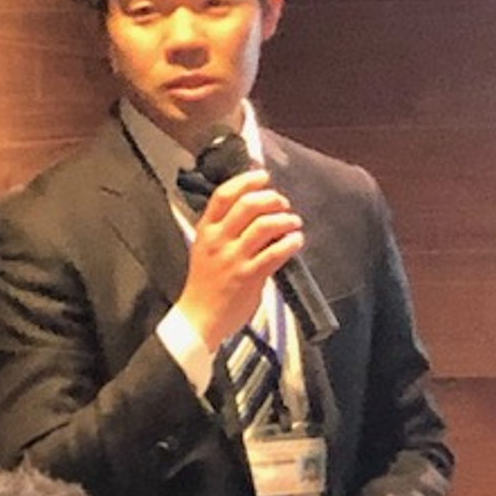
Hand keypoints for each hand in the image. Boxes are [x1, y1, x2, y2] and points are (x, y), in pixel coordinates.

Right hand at [175, 168, 303, 350]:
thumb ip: (225, 229)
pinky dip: (290, 243)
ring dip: (285, 219)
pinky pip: (275, 253)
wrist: (199, 318)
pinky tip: (296, 241)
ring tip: (293, 222)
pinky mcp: (249, 276)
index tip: (263, 176)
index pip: (224, 195)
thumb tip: (254, 208)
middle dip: (272, 199)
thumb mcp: (206, 248)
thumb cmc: (205, 284)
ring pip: (264, 226)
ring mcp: (233, 258)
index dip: (246, 181)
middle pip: (248, 205)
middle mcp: (219, 240)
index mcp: (206, 230)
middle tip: (283, 203)